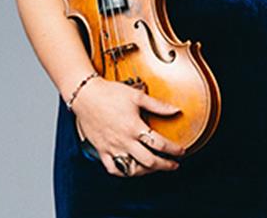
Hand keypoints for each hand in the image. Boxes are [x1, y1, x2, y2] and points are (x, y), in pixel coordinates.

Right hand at [68, 77, 183, 176]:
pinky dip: (124, 172)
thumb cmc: (110, 93)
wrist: (85, 96)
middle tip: (174, 165)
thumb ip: (158, 106)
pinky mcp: (101, 150)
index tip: (181, 152)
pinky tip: (132, 169)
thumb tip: (176, 110)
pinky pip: (113, 168)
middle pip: (149, 161)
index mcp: (134, 127)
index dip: (174, 150)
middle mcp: (123, 140)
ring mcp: (111, 147)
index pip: (160, 144)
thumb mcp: (137, 96)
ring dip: (147, 171)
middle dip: (165, 165)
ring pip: (131, 169)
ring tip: (155, 168)